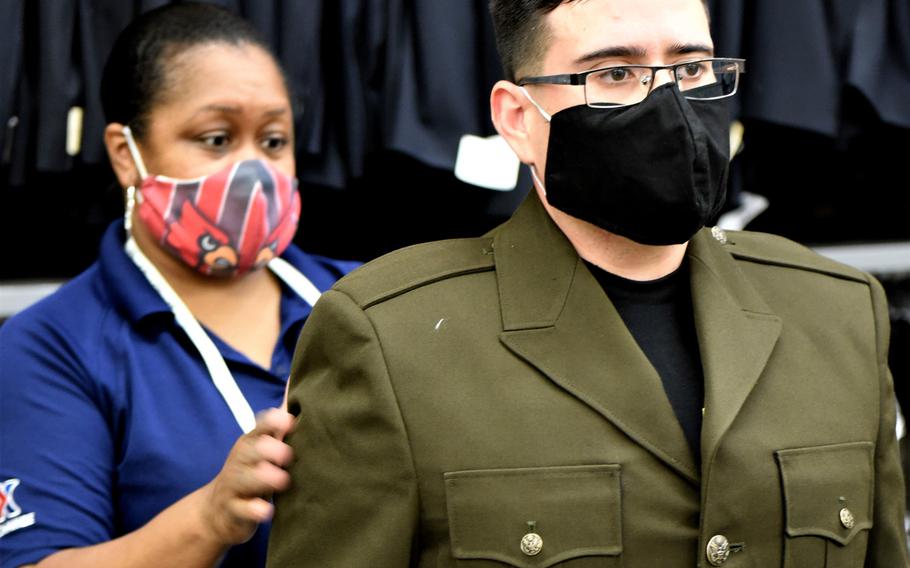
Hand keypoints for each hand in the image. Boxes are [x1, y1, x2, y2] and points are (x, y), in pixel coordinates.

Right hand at [200, 408, 294, 544]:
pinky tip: (266, 510)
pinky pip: (242, 509)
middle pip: (251, 451)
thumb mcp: (262, 446)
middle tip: (288, 454)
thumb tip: (295, 383)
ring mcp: (234, 485)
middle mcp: (240, 460)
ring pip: (245, 479)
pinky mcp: (233, 510)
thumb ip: (279, 421)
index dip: (272, 423)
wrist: (215, 511)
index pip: (259, 427)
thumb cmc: (250, 471)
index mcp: (250, 442)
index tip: (289, 421)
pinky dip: (254, 510)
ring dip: (263, 478)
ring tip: (281, 479)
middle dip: (269, 450)